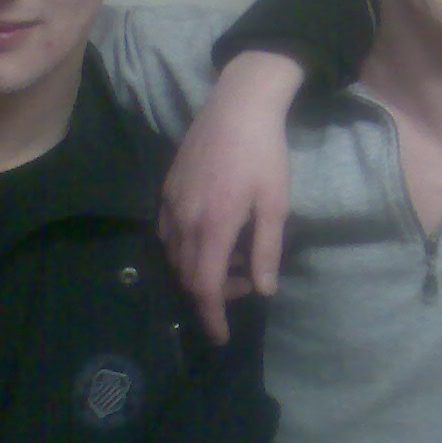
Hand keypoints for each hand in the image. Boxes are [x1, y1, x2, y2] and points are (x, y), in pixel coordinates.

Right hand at [158, 51, 301, 343]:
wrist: (238, 105)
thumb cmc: (264, 153)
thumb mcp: (275, 202)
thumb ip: (266, 249)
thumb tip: (263, 290)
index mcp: (214, 226)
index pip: (205, 287)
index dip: (212, 316)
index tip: (221, 337)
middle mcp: (184, 219)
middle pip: (187, 275)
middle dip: (212, 293)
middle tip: (242, 284)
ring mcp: (171, 203)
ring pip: (174, 256)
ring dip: (198, 270)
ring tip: (231, 260)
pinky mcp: (166, 189)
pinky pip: (166, 233)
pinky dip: (184, 249)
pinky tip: (208, 238)